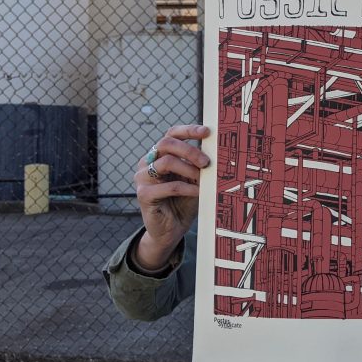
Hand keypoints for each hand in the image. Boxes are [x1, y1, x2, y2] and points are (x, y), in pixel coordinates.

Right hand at [133, 124, 211, 269]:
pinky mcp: (144, 195)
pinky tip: (198, 192)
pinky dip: (187, 188)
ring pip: (166, 162)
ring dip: (189, 169)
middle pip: (166, 143)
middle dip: (190, 150)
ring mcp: (143, 178)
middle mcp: (147, 163)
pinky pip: (169, 186)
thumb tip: (218, 151)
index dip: (188, 130)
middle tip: (207, 162)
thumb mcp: (194, 181)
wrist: (170, 231)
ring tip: (203, 177)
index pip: (171, 134)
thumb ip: (200, 166)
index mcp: (159, 155)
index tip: (207, 131)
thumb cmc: (183, 203)